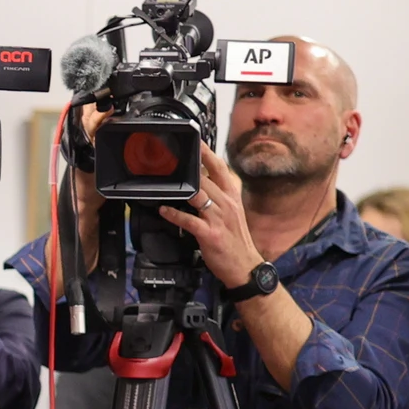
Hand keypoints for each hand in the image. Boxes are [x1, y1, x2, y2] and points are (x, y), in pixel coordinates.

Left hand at [157, 144, 265, 288]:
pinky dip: (174, 215)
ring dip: (181, 188)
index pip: (221, 169)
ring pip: (199, 196)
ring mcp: (219, 218)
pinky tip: (163, 210)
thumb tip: (201, 182)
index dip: (208, 154)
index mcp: (232, 196)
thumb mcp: (231, 212)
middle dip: (190, 167)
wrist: (245, 266)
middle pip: (207, 178)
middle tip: (171, 157)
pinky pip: (189, 221)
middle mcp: (227, 204)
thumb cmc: (235, 239)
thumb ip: (218, 196)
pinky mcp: (210, 234)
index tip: (196, 142)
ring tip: (165, 181)